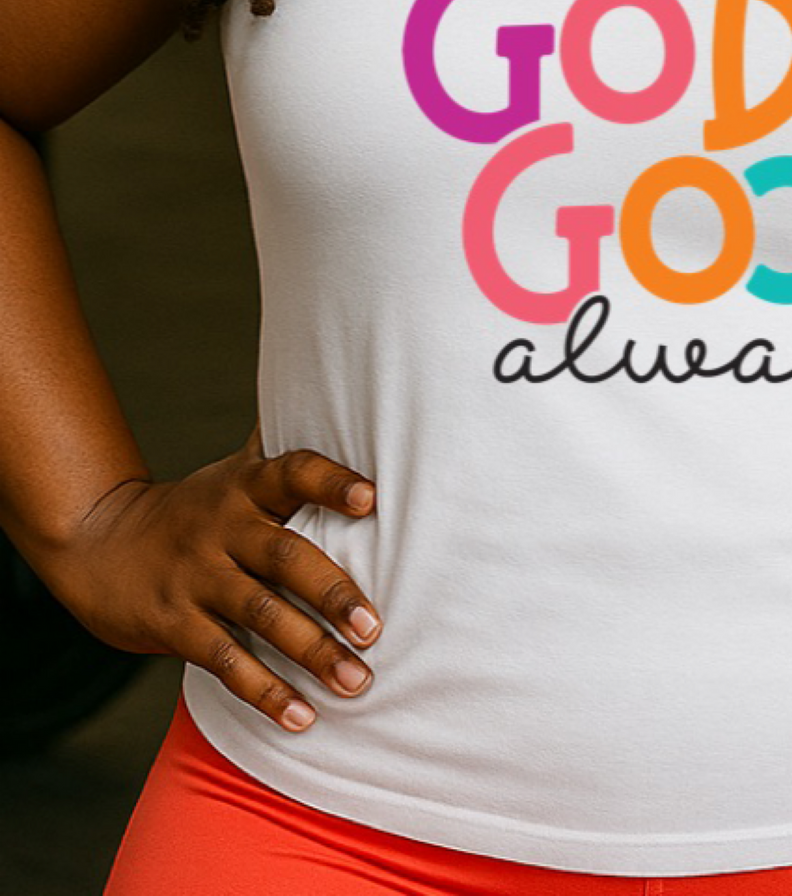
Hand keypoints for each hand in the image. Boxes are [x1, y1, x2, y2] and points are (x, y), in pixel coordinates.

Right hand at [32, 427, 381, 732]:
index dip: (332, 483)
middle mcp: (223, 527)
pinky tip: (301, 716)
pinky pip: (225, 661)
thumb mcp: (233, 470)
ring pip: (261, 616)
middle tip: (375, 627)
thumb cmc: (195, 507)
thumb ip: (282, 448)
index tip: (372, 499)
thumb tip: (336, 392)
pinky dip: (265, 691)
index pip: (294, 473)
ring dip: (311, 651)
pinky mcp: (175, 624)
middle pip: (285, 556)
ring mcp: (197, 577)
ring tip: (357, 681)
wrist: (98, 543)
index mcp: (246, 485)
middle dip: (333, 593)